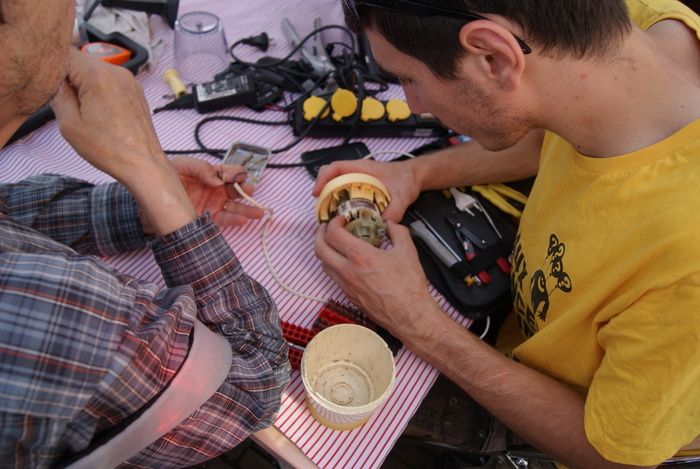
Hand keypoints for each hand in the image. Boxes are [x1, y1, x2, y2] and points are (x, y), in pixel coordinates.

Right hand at [51, 49, 166, 181]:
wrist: (143, 164)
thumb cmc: (110, 150)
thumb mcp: (70, 124)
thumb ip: (58, 94)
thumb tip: (54, 80)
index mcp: (99, 76)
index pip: (66, 54)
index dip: (55, 71)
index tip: (55, 91)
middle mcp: (117, 72)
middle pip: (82, 61)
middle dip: (71, 79)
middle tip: (72, 106)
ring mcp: (130, 81)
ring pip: (96, 71)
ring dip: (86, 86)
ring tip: (89, 113)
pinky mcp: (136, 91)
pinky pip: (111, 82)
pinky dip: (101, 91)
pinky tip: (102, 114)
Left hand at [169, 157, 263, 227]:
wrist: (148, 197)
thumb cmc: (165, 177)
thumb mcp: (182, 165)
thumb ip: (200, 168)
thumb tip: (217, 180)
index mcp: (211, 175)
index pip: (229, 172)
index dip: (236, 173)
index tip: (239, 176)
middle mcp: (215, 190)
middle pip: (235, 190)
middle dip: (245, 191)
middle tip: (250, 191)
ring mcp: (212, 205)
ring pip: (234, 208)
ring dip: (246, 210)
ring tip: (258, 212)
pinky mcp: (207, 219)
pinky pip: (223, 220)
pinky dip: (233, 220)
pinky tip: (242, 220)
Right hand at [312, 158, 421, 222]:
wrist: (414, 177)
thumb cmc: (406, 180)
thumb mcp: (402, 197)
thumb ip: (394, 212)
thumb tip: (382, 226)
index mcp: (363, 168)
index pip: (335, 168)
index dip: (323, 179)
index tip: (318, 193)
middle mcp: (357, 172)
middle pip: (331, 176)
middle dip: (322, 191)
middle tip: (321, 208)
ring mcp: (358, 179)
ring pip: (336, 184)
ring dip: (329, 197)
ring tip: (328, 214)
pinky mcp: (360, 187)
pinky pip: (344, 191)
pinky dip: (338, 201)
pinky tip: (340, 214)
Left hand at [314, 216, 435, 336]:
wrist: (409, 315)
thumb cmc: (409, 286)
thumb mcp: (407, 251)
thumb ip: (397, 231)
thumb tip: (389, 224)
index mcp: (361, 256)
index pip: (333, 234)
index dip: (333, 222)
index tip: (342, 219)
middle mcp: (348, 271)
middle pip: (319, 248)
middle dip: (320, 234)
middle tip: (327, 227)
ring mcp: (346, 285)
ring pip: (323, 264)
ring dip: (324, 249)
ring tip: (333, 243)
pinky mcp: (348, 296)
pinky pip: (333, 276)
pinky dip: (332, 264)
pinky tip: (343, 261)